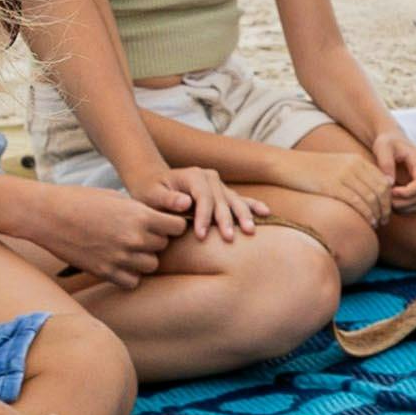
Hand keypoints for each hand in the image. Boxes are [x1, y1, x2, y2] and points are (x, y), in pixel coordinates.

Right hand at [35, 173, 180, 291]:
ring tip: (127, 247)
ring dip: (143, 258)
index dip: (171, 225)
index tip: (161, 223)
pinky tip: (118, 262)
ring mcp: (119, 258)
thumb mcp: (116, 198)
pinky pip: (132, 281)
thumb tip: (161, 221)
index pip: (177, 227)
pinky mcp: (105, 272)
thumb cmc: (81, 200)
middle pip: (164, 247)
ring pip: (151, 266)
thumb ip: (141, 212)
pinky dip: (129, 274)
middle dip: (155, 240)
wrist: (47, 215)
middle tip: (139, 233)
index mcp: (139, 216)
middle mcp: (133, 239)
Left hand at [146, 165, 270, 247]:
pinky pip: (241, 199)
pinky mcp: (223, 192)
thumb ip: (167, 200)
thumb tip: (186, 202)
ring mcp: (218, 184)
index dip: (204, 217)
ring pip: (234, 200)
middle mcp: (209, 177)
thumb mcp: (150, 195)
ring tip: (250, 230)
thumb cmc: (149, 191)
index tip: (202, 235)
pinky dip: (252, 206)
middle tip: (229, 238)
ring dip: (243, 215)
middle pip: (222, 199)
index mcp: (193, 176)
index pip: (203, 197)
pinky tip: (266, 213)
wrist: (154, 181)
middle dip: (226, 219)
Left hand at [367, 124, 415, 215]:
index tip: (390, 191)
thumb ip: (386, 163)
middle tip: (385, 200)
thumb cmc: (387, 143)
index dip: (407, 193)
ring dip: (403, 208)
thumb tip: (389, 183)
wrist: (393, 142)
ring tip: (387, 202)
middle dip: (403, 202)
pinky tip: (391, 203)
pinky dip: (404, 208)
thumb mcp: (383, 147)